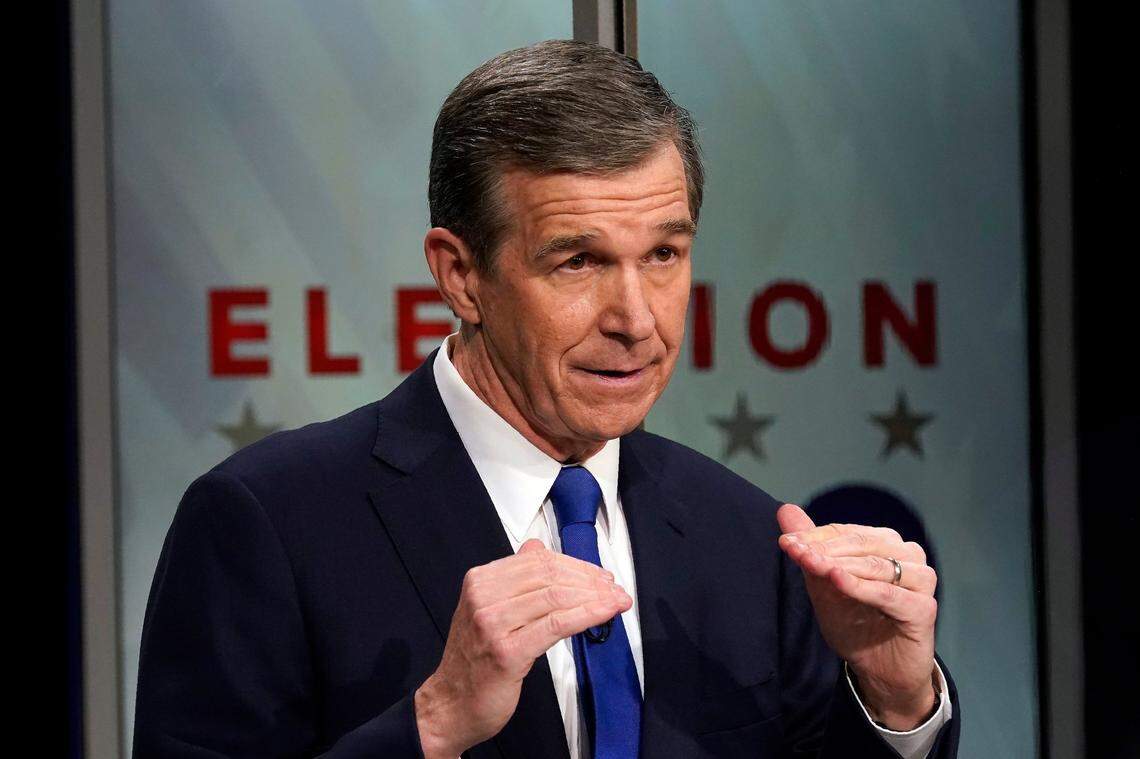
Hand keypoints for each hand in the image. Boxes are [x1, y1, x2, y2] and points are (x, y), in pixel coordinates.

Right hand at [414, 539, 631, 757]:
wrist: (451, 705)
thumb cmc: (475, 661)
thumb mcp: (488, 610)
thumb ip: (513, 578)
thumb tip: (537, 548)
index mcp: (480, 581)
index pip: (538, 560)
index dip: (576, 565)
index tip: (600, 576)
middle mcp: (483, 597)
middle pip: (549, 575)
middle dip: (589, 580)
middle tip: (614, 589)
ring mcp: (493, 624)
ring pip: (556, 597)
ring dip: (594, 597)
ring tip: (616, 601)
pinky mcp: (508, 652)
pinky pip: (557, 624)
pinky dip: (588, 615)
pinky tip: (605, 613)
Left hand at [776, 504, 938, 730]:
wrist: (878, 669)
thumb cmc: (854, 623)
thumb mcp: (823, 584)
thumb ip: (809, 548)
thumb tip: (785, 509)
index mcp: (886, 543)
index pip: (845, 532)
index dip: (814, 536)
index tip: (785, 542)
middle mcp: (907, 556)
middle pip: (860, 543)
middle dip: (822, 547)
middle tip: (792, 549)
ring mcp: (920, 580)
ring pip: (874, 565)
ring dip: (837, 563)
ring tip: (809, 562)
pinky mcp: (922, 608)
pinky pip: (886, 593)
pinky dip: (859, 586)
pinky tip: (836, 579)